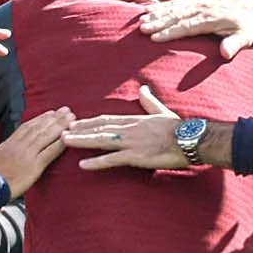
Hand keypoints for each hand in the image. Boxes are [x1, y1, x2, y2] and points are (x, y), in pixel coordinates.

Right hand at [0, 107, 76, 195]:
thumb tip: (1, 152)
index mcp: (8, 144)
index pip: (27, 128)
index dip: (40, 119)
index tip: (50, 113)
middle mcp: (19, 145)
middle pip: (40, 128)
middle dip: (54, 118)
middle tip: (66, 110)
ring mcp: (27, 154)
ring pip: (46, 136)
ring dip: (60, 126)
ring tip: (71, 118)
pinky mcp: (34, 166)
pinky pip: (50, 152)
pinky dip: (60, 144)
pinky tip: (69, 138)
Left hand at [63, 86, 185, 170]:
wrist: (191, 139)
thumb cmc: (179, 127)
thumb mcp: (162, 111)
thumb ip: (149, 101)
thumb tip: (143, 89)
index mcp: (134, 120)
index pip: (106, 119)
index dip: (89, 121)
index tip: (74, 122)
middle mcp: (129, 129)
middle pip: (99, 128)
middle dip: (79, 129)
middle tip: (61, 130)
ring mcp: (131, 142)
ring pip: (101, 140)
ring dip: (81, 140)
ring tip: (64, 141)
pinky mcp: (135, 156)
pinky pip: (112, 159)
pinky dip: (96, 162)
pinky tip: (82, 164)